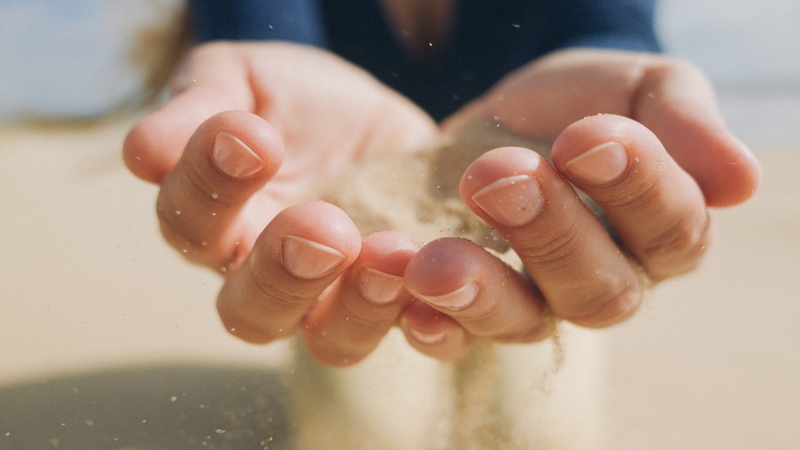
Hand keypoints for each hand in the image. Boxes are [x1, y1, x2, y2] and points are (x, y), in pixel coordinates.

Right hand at [124, 41, 441, 365]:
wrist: (372, 115)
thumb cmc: (291, 100)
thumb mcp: (241, 81)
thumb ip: (197, 107)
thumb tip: (143, 152)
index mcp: (215, 221)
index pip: (190, 221)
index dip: (210, 183)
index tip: (250, 135)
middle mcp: (265, 276)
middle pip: (251, 311)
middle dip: (284, 271)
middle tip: (324, 228)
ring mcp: (336, 298)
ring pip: (331, 339)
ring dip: (358, 306)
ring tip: (389, 254)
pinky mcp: (404, 298)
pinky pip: (414, 333)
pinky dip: (429, 323)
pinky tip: (441, 291)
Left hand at [398, 49, 760, 356]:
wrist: (499, 115)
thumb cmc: (580, 103)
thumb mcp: (637, 87)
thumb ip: (683, 122)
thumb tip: (740, 181)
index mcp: (654, 233)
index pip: (670, 231)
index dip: (637, 187)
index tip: (589, 137)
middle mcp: (595, 281)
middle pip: (596, 290)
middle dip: (551, 232)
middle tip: (499, 175)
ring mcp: (525, 302)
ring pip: (521, 323)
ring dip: (482, 289)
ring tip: (435, 260)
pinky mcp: (459, 305)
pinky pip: (452, 338)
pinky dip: (432, 325)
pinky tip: (412, 301)